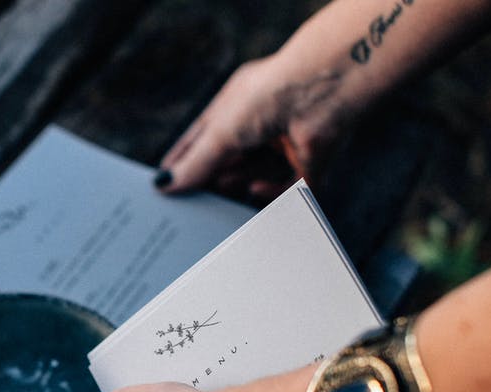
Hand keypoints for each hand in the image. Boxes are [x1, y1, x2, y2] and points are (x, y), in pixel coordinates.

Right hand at [157, 54, 351, 198]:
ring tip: (223, 190)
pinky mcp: (309, 165)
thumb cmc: (269, 94)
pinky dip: (271, 195)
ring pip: (254, 178)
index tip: (164, 186)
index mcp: (233, 109)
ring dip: (238, 185)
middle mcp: (259, 126)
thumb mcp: (221, 131)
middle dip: (211, 181)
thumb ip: (195, 163)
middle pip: (227, 164)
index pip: (201, 141)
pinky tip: (255, 188)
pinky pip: (286, 192)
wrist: (326, 89)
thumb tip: (163, 186)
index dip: (182, 162)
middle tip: (191, 202)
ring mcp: (285, 145)